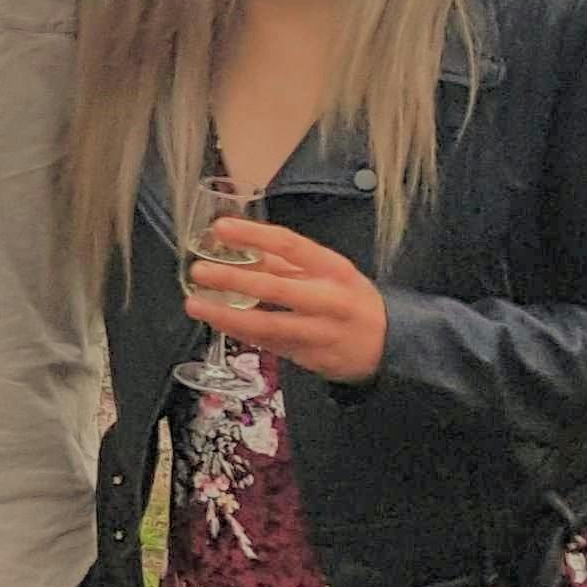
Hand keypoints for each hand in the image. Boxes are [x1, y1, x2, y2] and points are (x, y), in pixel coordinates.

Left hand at [186, 217, 386, 384]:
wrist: (391, 344)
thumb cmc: (351, 299)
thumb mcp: (329, 272)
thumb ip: (287, 263)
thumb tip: (239, 248)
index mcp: (333, 268)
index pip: (289, 245)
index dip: (253, 235)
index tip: (220, 228)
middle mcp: (328, 299)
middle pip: (275, 287)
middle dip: (233, 279)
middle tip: (199, 272)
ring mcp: (320, 332)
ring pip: (268, 325)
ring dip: (227, 315)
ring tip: (195, 304)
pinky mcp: (311, 358)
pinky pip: (269, 344)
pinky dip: (241, 332)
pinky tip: (218, 322)